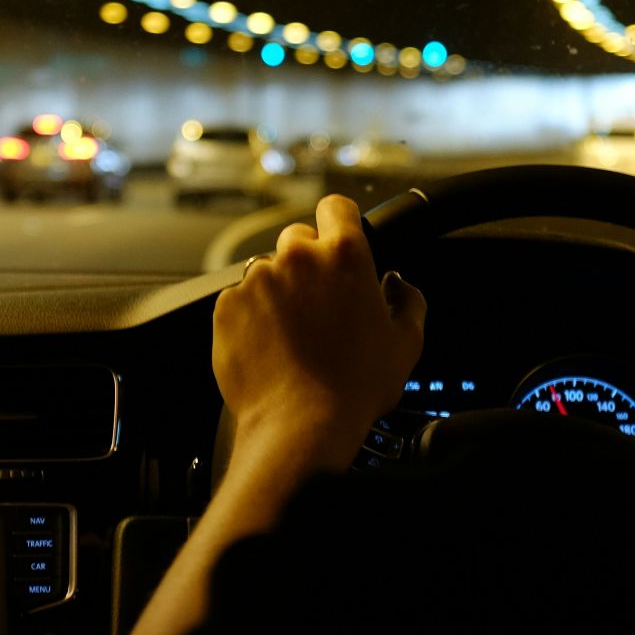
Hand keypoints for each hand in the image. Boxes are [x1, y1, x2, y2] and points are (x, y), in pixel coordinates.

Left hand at [213, 194, 426, 467]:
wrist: (299, 427)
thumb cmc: (354, 388)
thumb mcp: (405, 343)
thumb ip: (408, 300)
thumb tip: (399, 285)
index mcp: (344, 255)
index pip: (335, 206)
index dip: (338, 221)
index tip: (338, 236)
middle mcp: (296, 258)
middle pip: (297, 238)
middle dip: (307, 262)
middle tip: (319, 304)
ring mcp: (256, 280)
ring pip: (267, 271)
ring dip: (278, 291)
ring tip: (293, 335)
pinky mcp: (227, 306)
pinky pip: (240, 300)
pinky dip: (251, 316)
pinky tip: (270, 347)